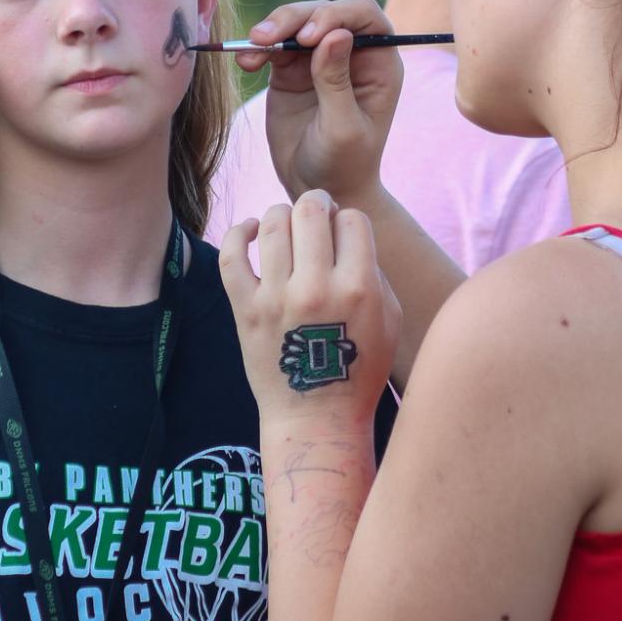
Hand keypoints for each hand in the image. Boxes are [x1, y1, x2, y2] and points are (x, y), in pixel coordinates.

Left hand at [220, 191, 400, 418]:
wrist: (315, 418)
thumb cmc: (359, 371)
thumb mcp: (390, 321)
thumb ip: (375, 273)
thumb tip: (349, 235)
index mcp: (358, 289)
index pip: (353, 221)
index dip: (350, 221)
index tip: (345, 234)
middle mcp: (316, 288)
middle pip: (311, 213)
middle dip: (316, 202)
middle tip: (317, 209)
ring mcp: (276, 298)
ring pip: (273, 224)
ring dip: (282, 213)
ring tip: (289, 221)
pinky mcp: (245, 310)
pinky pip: (231, 256)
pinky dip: (239, 232)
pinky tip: (252, 229)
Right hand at [237, 0, 403, 207]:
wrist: (318, 187)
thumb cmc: (343, 163)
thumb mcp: (343, 128)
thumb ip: (337, 82)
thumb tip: (336, 35)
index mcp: (379, 63)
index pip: (364, 15)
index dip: (336, 14)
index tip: (309, 36)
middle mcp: (352, 53)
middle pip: (325, 12)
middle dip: (296, 18)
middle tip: (266, 38)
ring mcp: (320, 58)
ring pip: (296, 22)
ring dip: (273, 29)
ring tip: (252, 47)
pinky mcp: (291, 69)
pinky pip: (274, 45)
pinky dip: (258, 48)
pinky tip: (245, 61)